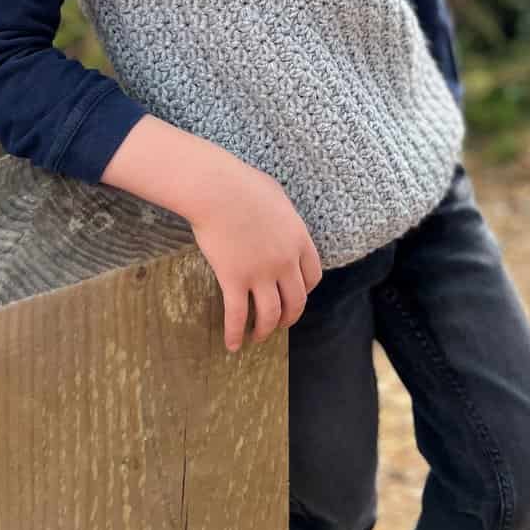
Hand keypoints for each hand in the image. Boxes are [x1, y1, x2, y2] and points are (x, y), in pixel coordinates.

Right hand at [189, 162, 322, 352]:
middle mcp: (285, 261)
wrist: (217, 189)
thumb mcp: (276, 196)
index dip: (305, 291)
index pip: (313, 277)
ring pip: (271, 314)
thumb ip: (284, 216)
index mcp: (299, 240)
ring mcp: (261, 273)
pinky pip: (238, 315)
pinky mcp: (235, 279)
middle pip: (296, 301)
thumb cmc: (242, 184)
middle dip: (289, 317)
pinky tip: (232, 345)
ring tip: (258, 336)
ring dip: (266, 330)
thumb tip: (281, 222)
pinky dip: (235, 334)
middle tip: (280, 323)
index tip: (295, 295)